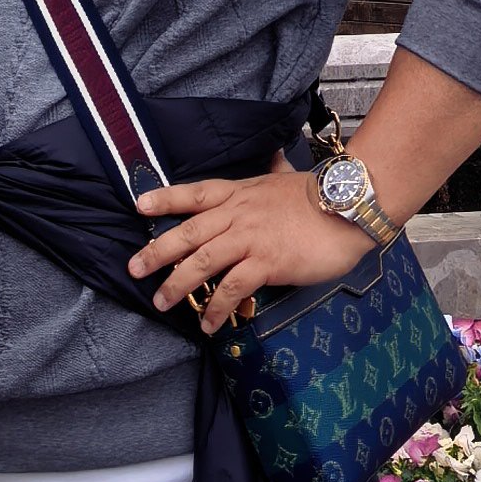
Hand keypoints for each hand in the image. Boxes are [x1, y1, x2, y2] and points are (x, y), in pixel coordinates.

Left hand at [128, 154, 371, 333]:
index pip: (194, 194)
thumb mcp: (289, 178)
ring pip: (203, 260)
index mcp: (240, 193)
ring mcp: (250, 237)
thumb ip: (276, 171)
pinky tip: (209, 323)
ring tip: (161, 303)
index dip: (165, 198)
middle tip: (134, 267)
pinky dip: (217, 307)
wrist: (346, 208)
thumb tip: (276, 157)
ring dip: (178, 284)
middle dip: (158, 250)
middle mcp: (238, 213)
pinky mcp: (267, 262)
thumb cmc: (318, 197)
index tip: (139, 205)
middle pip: (189, 231)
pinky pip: (233, 288)